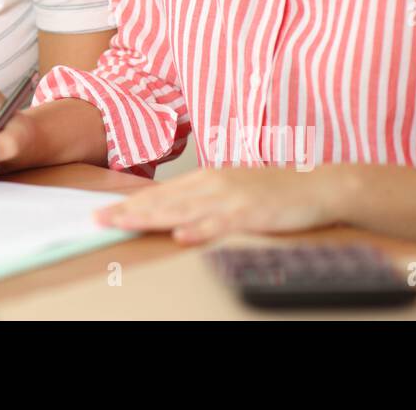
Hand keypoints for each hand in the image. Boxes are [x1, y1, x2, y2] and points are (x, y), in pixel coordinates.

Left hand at [95, 166, 345, 244]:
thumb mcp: (232, 189)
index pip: (159, 194)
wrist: (318, 186)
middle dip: (128, 211)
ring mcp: (232, 198)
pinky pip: (222, 224)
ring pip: (184, 210)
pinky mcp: (252, 213)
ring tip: (123, 224)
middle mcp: (214, 184)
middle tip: (96, 219)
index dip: (128, 204)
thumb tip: (172, 213)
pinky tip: (181, 236)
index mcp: (207, 178)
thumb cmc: (274, 190)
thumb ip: (203, 199)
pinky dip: (201, 230)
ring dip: (151, 218)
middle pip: (163, 201)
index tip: (100, 212)